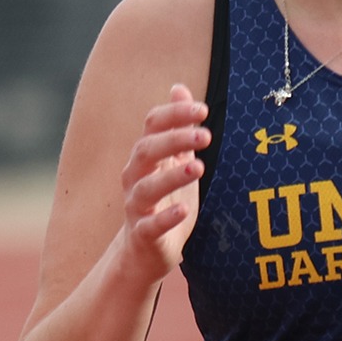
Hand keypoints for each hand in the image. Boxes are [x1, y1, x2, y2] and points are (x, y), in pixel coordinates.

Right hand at [118, 84, 209, 282]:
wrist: (146, 251)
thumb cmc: (165, 201)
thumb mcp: (175, 161)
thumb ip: (178, 128)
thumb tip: (179, 88)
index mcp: (146, 157)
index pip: (152, 126)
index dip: (174, 115)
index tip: (203, 110)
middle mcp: (136, 178)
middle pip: (146, 151)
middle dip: (173, 139)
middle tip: (205, 135)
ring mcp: (137, 207)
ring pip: (146, 187)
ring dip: (172, 176)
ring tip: (198, 167)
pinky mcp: (143, 235)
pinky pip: (149, 225)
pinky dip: (165, 217)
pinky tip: (183, 210)